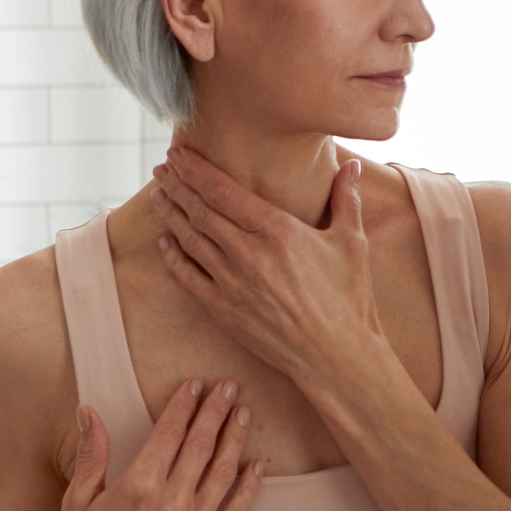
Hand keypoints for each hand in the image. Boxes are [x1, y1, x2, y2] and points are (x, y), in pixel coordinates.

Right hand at [38, 380, 264, 510]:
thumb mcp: (77, 501)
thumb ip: (92, 454)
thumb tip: (87, 411)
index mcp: (139, 486)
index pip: (170, 433)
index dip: (185, 404)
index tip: (196, 384)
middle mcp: (171, 504)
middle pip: (201, 445)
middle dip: (216, 411)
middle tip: (229, 386)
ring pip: (222, 472)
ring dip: (235, 439)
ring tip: (243, 414)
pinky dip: (250, 486)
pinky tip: (257, 465)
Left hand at [153, 147, 385, 390]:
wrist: (337, 357)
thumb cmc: (349, 299)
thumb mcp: (352, 243)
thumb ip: (348, 199)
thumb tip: (352, 165)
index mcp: (277, 230)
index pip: (223, 190)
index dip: (196, 169)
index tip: (179, 153)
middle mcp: (248, 253)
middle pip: (200, 210)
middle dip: (177, 185)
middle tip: (162, 168)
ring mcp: (231, 283)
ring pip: (190, 239)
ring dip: (170, 214)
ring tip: (157, 194)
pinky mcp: (224, 310)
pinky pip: (188, 277)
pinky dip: (173, 256)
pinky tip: (165, 241)